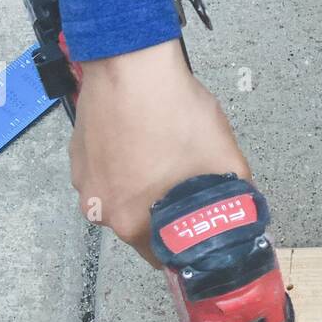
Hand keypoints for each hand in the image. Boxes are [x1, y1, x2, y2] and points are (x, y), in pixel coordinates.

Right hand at [70, 40, 250, 265]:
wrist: (132, 63)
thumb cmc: (172, 112)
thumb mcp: (225, 159)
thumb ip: (237, 197)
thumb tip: (244, 213)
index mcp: (132, 222)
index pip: (164, 258)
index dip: (186, 246)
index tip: (199, 231)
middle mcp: (101, 209)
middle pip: (142, 227)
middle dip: (166, 214)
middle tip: (187, 183)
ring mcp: (85, 181)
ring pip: (124, 198)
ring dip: (144, 188)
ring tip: (166, 155)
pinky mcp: (77, 155)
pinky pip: (108, 173)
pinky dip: (126, 165)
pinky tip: (145, 140)